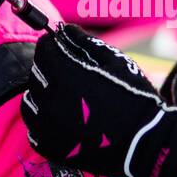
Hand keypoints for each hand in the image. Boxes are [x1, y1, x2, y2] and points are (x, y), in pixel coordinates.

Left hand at [21, 23, 176, 176]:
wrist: (146, 144)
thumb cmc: (135, 98)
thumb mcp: (116, 62)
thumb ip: (86, 43)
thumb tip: (64, 30)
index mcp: (68, 74)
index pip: (44, 49)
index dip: (52, 44)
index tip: (59, 45)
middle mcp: (52, 99)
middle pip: (36, 73)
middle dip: (49, 67)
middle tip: (69, 73)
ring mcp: (48, 126)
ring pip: (30, 99)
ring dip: (42, 94)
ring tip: (66, 97)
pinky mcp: (49, 147)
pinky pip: (33, 126)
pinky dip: (42, 119)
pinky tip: (61, 117)